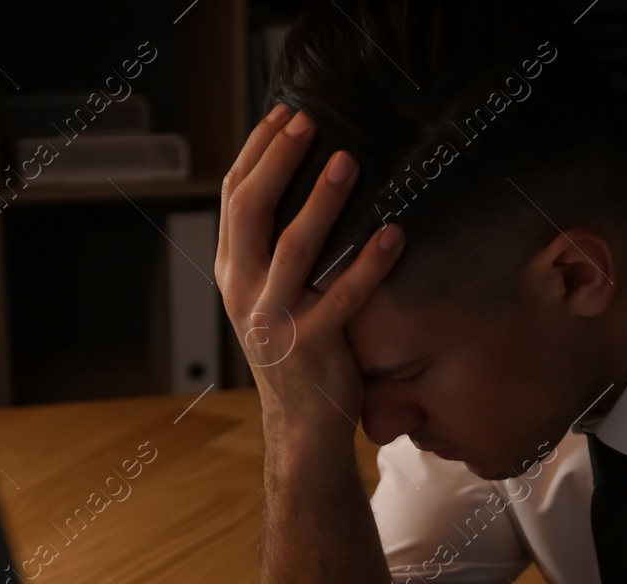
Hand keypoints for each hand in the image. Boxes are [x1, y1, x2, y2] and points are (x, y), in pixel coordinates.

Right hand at [215, 104, 405, 441]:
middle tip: (310, 123)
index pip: (234, 198)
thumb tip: (299, 183)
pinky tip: (394, 234)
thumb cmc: (296, 351)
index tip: (284, 115)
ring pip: (295, 247)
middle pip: (253, 210)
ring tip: (349, 161)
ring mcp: (274, 320)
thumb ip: (272, 250)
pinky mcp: (312, 345)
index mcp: (232, 272)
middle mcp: (244, 291)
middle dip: (279, 160)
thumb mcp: (269, 296)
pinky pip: (344, 296)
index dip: (257, 152)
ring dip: (323, 200)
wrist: (301, 426)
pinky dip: (370, 263)